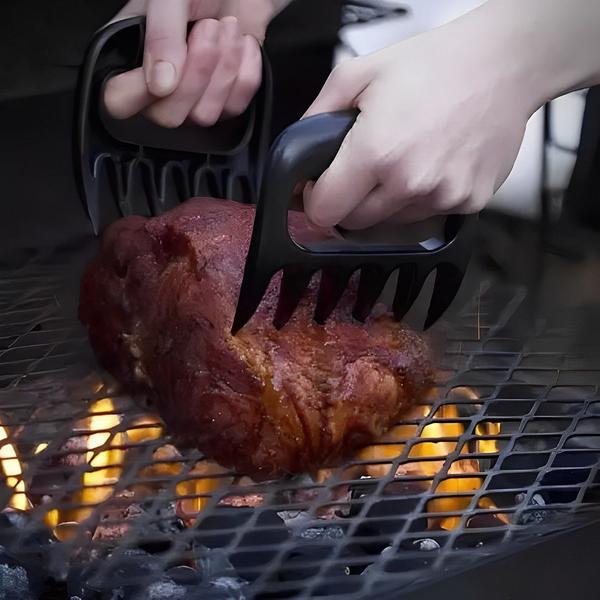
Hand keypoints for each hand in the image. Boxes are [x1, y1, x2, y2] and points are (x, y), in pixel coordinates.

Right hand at [104, 0, 281, 127]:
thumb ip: (161, 35)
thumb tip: (160, 85)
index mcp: (130, 55)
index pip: (119, 101)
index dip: (140, 93)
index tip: (168, 66)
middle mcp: (159, 85)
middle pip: (168, 116)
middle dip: (196, 74)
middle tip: (208, 29)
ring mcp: (194, 97)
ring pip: (204, 115)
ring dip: (224, 68)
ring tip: (227, 29)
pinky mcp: (226, 99)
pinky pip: (235, 107)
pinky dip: (246, 72)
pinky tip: (243, 44)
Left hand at [302, 12, 536, 228]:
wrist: (503, 64)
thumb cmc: (436, 64)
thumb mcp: (358, 74)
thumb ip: (317, 116)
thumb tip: (299, 151)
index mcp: (375, 152)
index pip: (325, 211)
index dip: (316, 201)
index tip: (320, 190)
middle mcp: (409, 183)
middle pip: (356, 223)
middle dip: (349, 202)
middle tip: (362, 171)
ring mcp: (443, 197)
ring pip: (393, 221)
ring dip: (387, 201)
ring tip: (404, 159)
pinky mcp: (469, 203)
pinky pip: (430, 214)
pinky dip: (423, 197)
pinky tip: (433, 163)